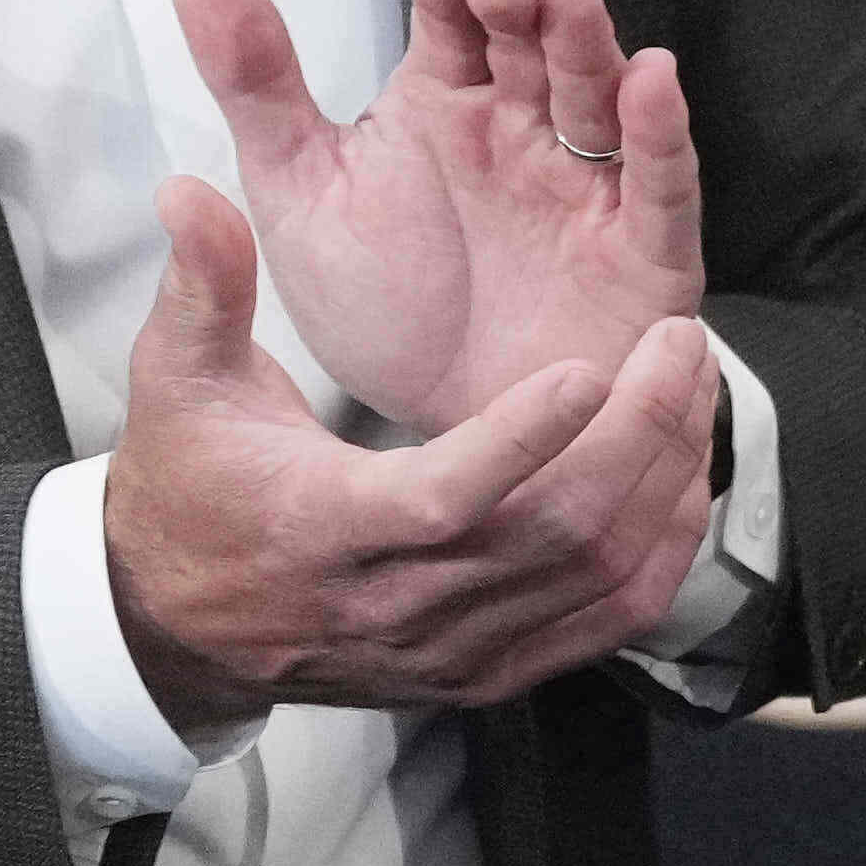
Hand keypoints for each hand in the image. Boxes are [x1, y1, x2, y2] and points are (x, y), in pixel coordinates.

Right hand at [102, 179, 725, 726]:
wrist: (175, 625)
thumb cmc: (187, 487)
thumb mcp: (178, 382)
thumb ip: (202, 289)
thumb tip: (188, 192)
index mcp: (325, 528)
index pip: (443, 500)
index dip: (522, 441)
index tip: (585, 367)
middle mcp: (398, 605)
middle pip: (555, 537)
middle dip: (638, 434)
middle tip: (679, 341)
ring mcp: (452, 651)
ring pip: (598, 581)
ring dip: (664, 481)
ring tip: (690, 385)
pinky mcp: (488, 673)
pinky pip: (607, 623)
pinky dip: (662, 550)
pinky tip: (681, 473)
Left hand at [176, 0, 701, 439]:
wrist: (442, 440)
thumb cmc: (388, 308)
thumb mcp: (300, 191)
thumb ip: (255, 82)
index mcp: (447, 107)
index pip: (455, 25)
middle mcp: (522, 132)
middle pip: (535, 45)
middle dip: (523, 5)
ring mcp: (585, 188)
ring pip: (600, 97)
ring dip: (591, 44)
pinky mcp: (640, 252)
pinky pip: (662, 184)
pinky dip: (664, 131)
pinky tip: (653, 80)